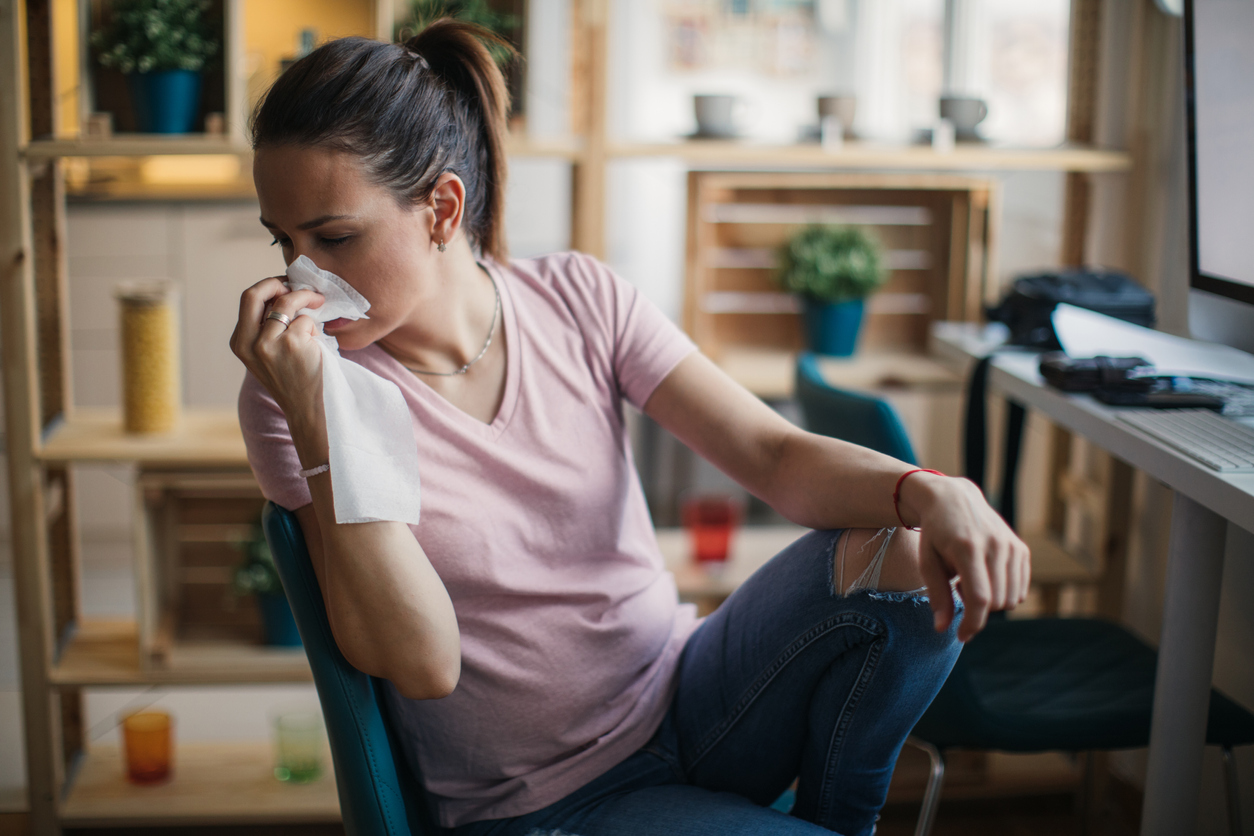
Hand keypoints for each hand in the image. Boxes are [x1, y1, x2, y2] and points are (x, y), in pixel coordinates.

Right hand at [229, 276, 325, 422]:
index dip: (269, 287)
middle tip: (300, 287)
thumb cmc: (291, 378)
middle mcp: (249, 343)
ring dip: (306, 301)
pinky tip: (315, 344)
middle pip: (255, 293)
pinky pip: (306, 320)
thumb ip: (266, 326)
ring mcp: (269, 344)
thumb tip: (284, 290)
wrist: (305, 408)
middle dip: (279, 283)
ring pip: (287, 303)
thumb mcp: (266, 353)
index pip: (248, 299)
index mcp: (239, 342)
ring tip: (319, 308)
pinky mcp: (292, 344)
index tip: (286, 286)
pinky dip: (314, 327)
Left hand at [898, 471, 1030, 641]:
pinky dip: (1004, 593)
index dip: (972, 623)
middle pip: (997, 602)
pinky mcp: (1021, 548)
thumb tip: (942, 629)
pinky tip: (985, 575)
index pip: (980, 598)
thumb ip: (936, 595)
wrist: (952, 498)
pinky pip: (1020, 589)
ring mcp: (1011, 546)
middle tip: (957, 589)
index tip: (961, 635)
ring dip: (991, 601)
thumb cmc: (935, 533)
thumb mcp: (927, 562)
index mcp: (968, 548)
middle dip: (977, 610)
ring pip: (1011, 599)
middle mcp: (995, 545)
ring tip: (969, 579)